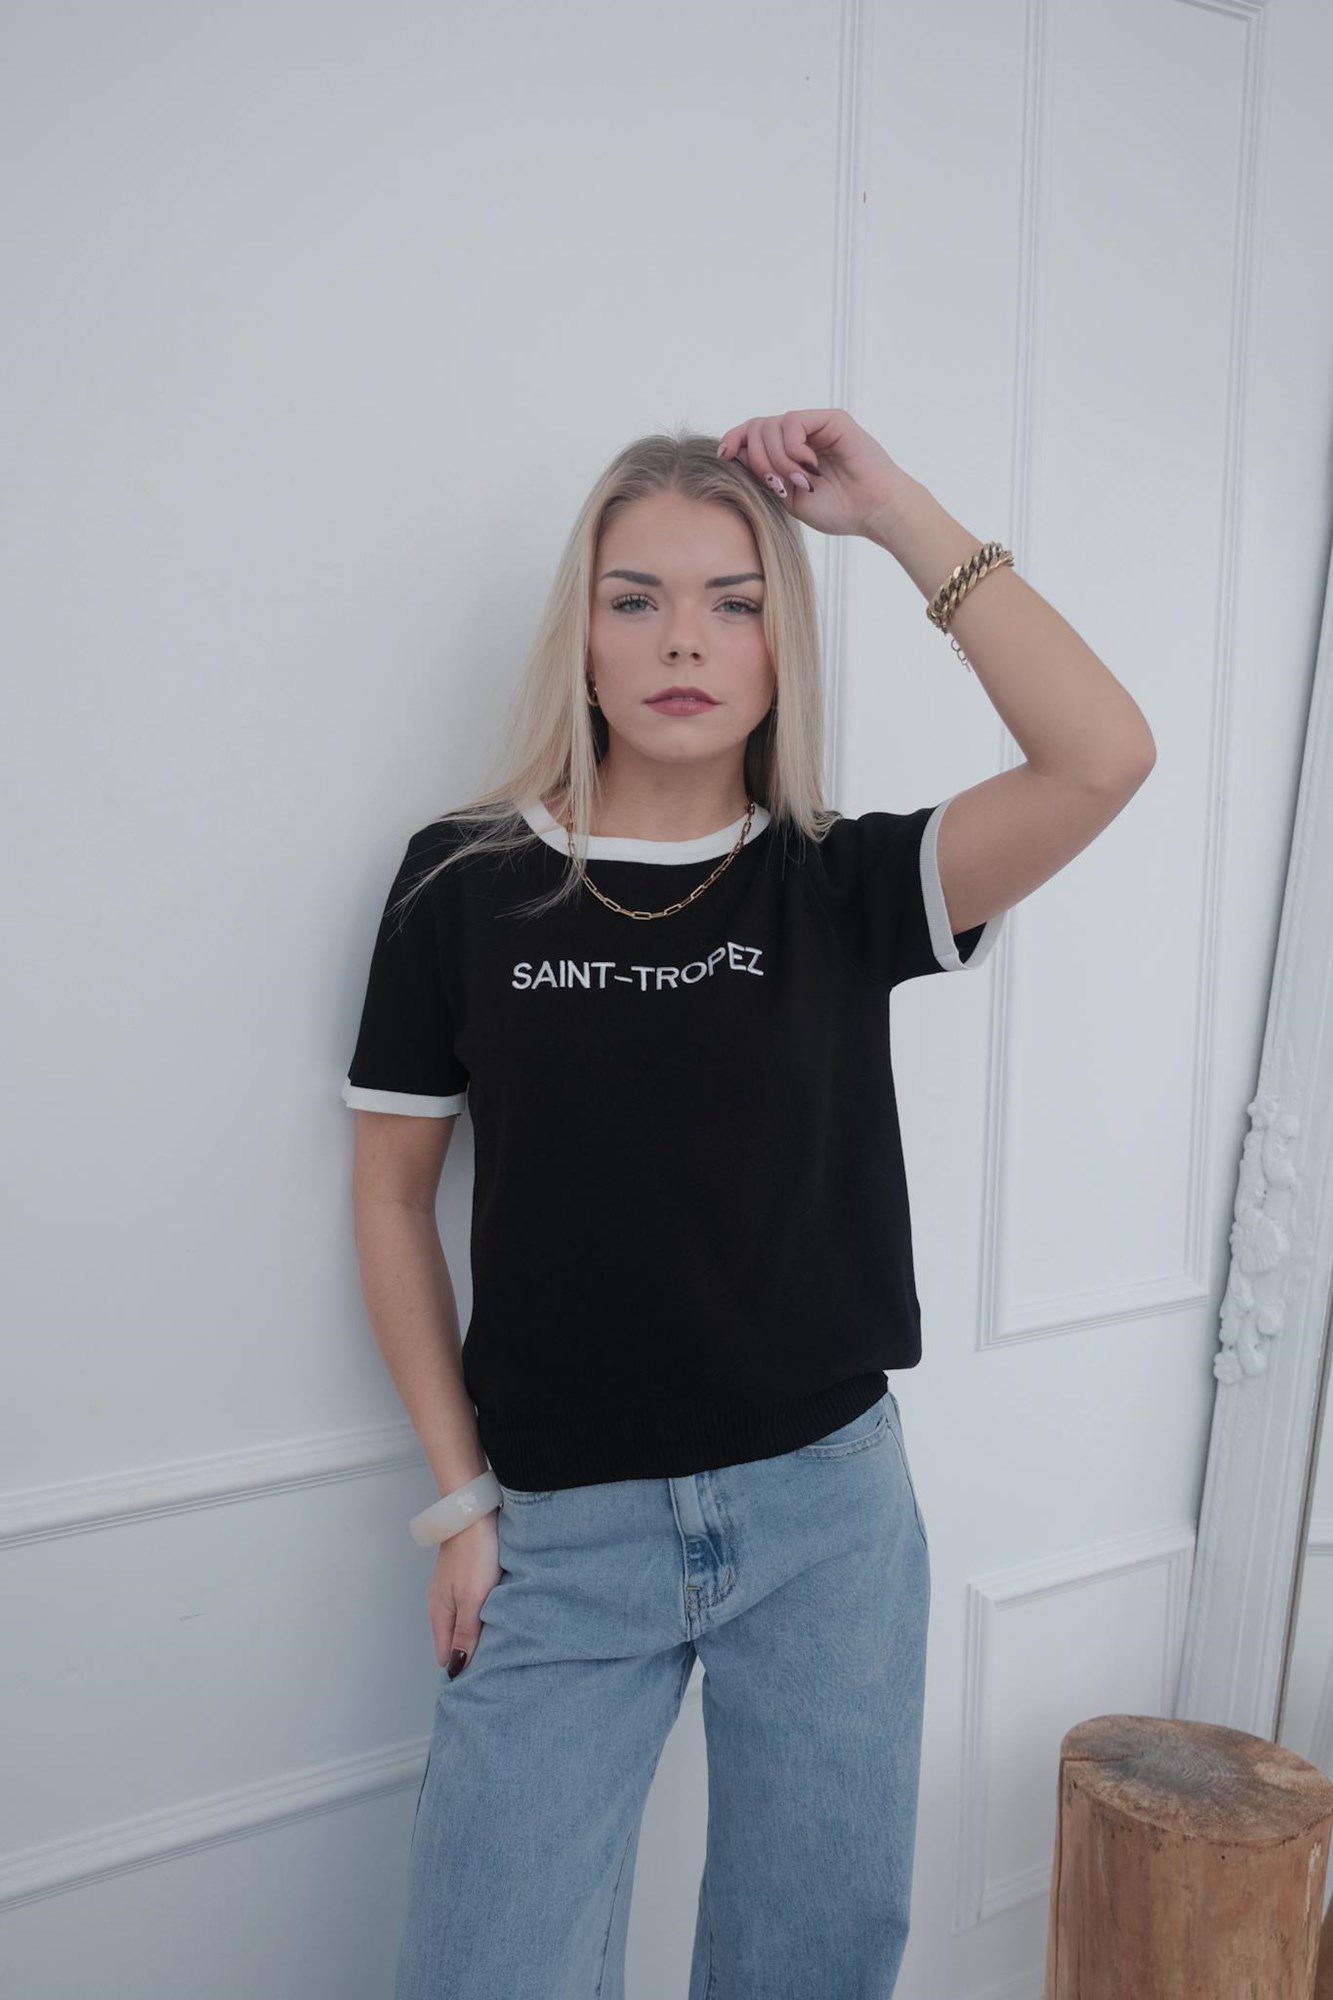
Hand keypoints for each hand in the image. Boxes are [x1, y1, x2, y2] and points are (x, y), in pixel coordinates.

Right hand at [428, 1509, 501, 1676]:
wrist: (475, 1513)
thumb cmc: (474, 1553)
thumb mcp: (472, 1599)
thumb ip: (465, 1633)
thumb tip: (456, 1667)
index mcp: (440, 1614)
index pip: (445, 1656)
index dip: (460, 1671)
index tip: (478, 1687)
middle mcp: (442, 1604)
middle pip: (454, 1641)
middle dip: (470, 1656)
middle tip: (494, 1672)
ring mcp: (454, 1589)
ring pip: (464, 1624)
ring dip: (478, 1636)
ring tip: (499, 1649)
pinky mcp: (467, 1577)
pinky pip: (472, 1606)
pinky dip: (482, 1616)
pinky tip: (498, 1617)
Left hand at [716, 408, 911, 538]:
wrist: (874, 512)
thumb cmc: (838, 510)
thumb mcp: (787, 498)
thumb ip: (762, 476)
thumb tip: (732, 453)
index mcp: (788, 452)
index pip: (750, 434)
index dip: (733, 440)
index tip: (724, 457)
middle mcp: (800, 435)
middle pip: (755, 427)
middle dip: (757, 459)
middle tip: (777, 485)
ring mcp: (815, 426)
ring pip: (771, 425)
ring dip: (777, 458)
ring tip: (799, 481)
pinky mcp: (831, 419)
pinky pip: (793, 422)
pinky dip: (793, 447)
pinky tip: (809, 466)